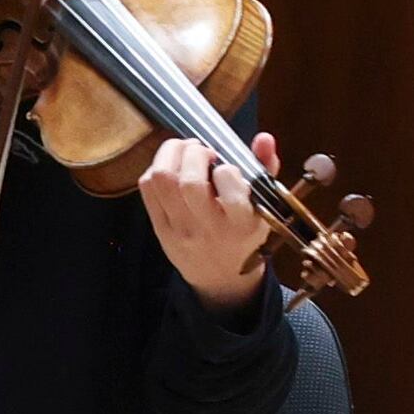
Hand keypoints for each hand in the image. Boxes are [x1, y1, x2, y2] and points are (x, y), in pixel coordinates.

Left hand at [142, 130, 283, 310]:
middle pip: (190, 183)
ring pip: (163, 182)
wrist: (219, 276)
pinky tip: (171, 167)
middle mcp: (209, 228)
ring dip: (170, 155)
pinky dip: (156, 170)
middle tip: (201, 149)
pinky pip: (148, 190)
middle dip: (194, 153)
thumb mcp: (264, 207)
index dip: (228, 170)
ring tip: (184, 150)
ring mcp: (180, 229)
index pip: (233, 194)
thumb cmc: (245, 233)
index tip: (228, 167)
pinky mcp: (159, 228)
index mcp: (242, 224)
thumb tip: (264, 137)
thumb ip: (266, 169)